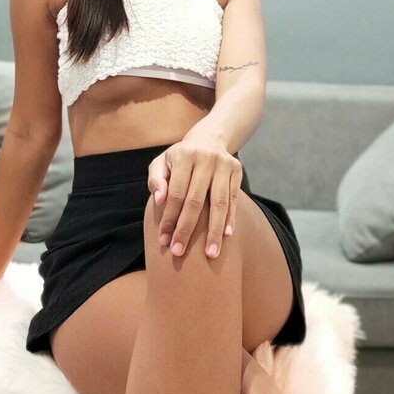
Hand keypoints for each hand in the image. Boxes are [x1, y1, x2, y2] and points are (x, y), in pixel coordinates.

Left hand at [148, 135, 241, 259]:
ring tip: (210, 254)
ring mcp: (223, 164)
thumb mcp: (163, 162)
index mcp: (184, 156)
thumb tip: (159, 200)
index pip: (175, 193)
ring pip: (219, 203)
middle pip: (196, 200)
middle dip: (187, 229)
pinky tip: (226, 237)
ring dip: (214, 230)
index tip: (164, 241)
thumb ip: (156, 179)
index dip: (169, 218)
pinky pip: (233, 199)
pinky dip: (230, 219)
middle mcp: (205, 159)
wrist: (209, 139)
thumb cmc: (180, 158)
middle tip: (179, 252)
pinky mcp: (237, 171)